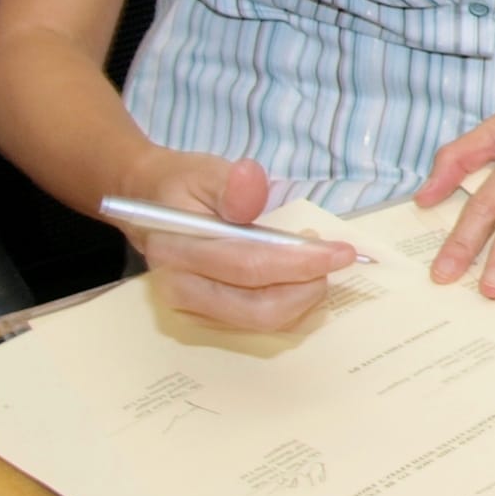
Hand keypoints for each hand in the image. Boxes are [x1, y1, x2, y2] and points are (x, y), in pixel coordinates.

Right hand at [118, 150, 355, 333]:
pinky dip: (291, 306)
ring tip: (317, 262)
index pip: (248, 266)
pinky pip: (258, 324)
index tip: (343, 252)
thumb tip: (250, 179)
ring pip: (261, 322)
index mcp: (178, 251)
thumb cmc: (183, 189)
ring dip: (303, 298)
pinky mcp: (205, 320)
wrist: (151, 211)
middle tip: (334, 257)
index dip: (300, 262)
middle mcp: (181, 290)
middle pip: (258, 308)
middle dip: (308, 287)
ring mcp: (191, 311)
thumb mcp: (205, 171)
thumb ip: (232, 182)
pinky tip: (302, 278)